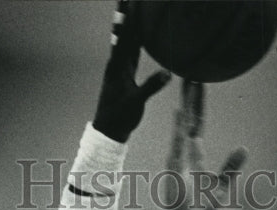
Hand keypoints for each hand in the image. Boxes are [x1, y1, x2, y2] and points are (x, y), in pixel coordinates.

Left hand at [92, 0, 170, 143]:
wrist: (109, 130)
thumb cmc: (120, 117)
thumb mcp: (136, 103)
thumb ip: (150, 87)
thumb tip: (167, 74)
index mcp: (118, 66)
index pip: (125, 36)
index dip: (129, 18)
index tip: (132, 2)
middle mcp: (117, 63)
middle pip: (123, 32)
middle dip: (126, 14)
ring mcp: (120, 68)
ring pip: (125, 40)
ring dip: (129, 23)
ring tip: (130, 6)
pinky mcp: (124, 74)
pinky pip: (130, 51)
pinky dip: (134, 39)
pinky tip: (137, 32)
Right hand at [164, 80, 246, 209]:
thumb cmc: (200, 207)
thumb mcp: (221, 185)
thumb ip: (231, 167)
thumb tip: (244, 148)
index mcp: (194, 153)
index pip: (197, 122)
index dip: (198, 103)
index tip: (199, 84)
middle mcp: (184, 150)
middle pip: (188, 117)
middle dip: (190, 95)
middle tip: (191, 71)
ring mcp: (179, 156)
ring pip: (183, 123)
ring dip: (185, 103)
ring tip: (186, 82)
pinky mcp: (175, 165)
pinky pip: (178, 142)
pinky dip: (180, 126)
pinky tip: (181, 111)